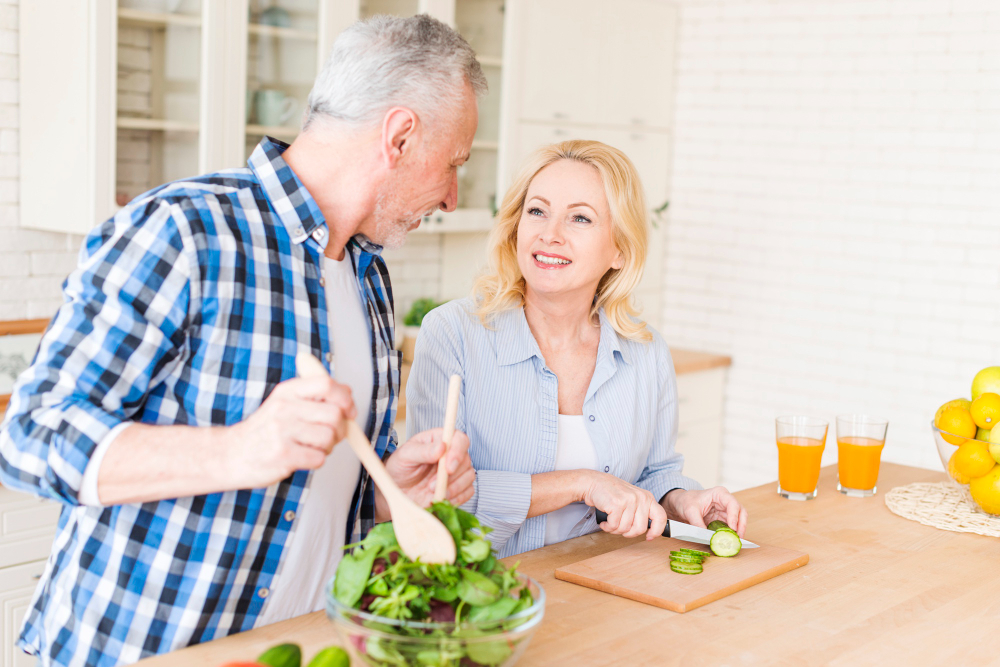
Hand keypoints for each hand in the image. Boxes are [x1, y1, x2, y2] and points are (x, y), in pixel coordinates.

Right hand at [223, 375, 355, 487]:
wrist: (230, 454)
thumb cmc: (264, 430)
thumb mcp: (284, 402)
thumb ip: (314, 396)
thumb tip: (347, 394)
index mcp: (287, 392)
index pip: (326, 384)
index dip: (345, 398)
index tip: (348, 410)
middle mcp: (284, 408)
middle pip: (334, 414)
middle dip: (340, 429)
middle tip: (330, 435)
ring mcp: (282, 432)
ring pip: (329, 437)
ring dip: (328, 447)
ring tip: (311, 447)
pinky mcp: (282, 455)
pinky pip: (319, 458)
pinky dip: (317, 460)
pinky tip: (302, 457)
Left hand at [381, 428, 473, 511]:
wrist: (397, 490)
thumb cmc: (400, 467)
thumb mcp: (405, 456)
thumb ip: (422, 451)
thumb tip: (441, 447)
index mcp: (440, 440)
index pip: (459, 439)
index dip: (458, 452)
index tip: (448, 468)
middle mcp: (451, 454)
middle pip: (466, 460)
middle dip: (451, 476)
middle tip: (430, 485)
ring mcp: (456, 471)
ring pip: (469, 476)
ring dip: (454, 488)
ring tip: (432, 493)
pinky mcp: (458, 488)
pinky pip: (468, 492)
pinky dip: (458, 498)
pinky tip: (442, 499)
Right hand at [583, 472, 666, 539]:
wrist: (593, 482)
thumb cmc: (611, 493)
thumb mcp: (633, 498)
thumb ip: (642, 511)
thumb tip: (650, 531)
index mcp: (647, 497)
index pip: (660, 517)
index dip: (657, 531)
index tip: (649, 537)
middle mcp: (640, 498)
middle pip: (640, 529)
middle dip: (628, 533)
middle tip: (620, 527)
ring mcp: (629, 500)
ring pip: (625, 529)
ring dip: (615, 530)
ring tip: (610, 522)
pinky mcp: (616, 504)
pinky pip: (614, 526)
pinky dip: (607, 527)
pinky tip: (604, 522)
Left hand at [662, 487, 748, 537]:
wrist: (681, 504)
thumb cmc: (686, 501)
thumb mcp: (689, 511)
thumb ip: (697, 523)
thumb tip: (706, 536)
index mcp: (719, 494)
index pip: (733, 504)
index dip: (734, 516)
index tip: (732, 528)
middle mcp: (726, 502)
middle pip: (740, 512)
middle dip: (741, 525)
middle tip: (738, 538)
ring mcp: (726, 511)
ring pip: (738, 521)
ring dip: (738, 532)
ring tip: (735, 542)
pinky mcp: (723, 520)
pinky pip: (731, 528)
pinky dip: (731, 534)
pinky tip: (730, 541)